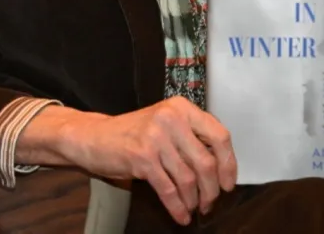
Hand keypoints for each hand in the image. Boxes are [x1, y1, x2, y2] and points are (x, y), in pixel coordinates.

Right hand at [59, 96, 237, 225]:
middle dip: (212, 189)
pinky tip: (180, 215)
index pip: (219, 135)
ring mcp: (156, 138)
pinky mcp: (142, 158)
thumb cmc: (134, 133)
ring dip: (195, 200)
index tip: (228, 182)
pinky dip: (177, 206)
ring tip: (194, 208)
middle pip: (206, 162)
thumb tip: (222, 166)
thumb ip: (191, 136)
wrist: (95, 137)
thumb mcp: (166, 123)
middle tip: (210, 201)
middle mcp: (171, 119)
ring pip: (188, 179)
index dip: (228, 163)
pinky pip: (168, 189)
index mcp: (182, 108)